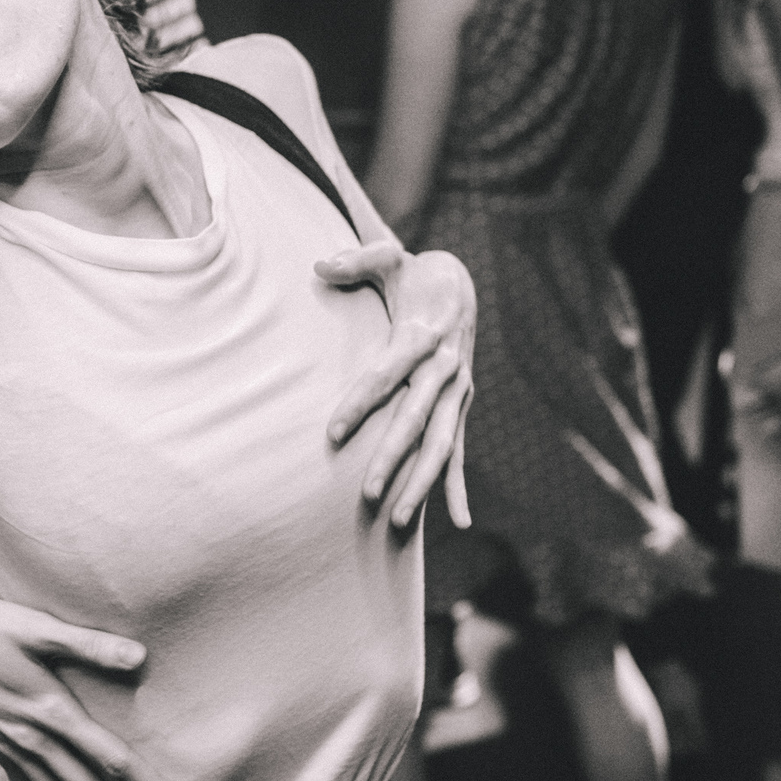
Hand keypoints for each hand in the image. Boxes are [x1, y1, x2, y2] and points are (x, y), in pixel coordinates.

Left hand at [316, 244, 475, 527]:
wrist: (462, 285)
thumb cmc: (414, 275)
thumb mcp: (390, 258)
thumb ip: (356, 259)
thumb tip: (318, 264)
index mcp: (424, 336)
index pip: (386, 375)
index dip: (360, 403)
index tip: (332, 433)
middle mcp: (447, 369)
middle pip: (416, 420)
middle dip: (392, 458)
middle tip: (366, 493)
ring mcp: (458, 392)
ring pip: (442, 445)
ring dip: (421, 484)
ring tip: (396, 520)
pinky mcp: (461, 407)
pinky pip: (460, 452)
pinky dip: (457, 487)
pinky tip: (458, 522)